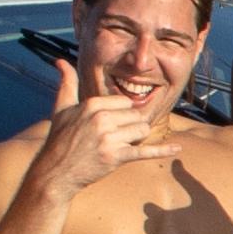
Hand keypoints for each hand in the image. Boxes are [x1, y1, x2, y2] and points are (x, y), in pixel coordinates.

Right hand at [34, 57, 178, 194]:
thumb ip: (66, 83)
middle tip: (110, 139)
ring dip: (134, 139)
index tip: (108, 124)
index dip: (120, 114)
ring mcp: (110, 138)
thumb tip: (60, 61)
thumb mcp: (61, 108)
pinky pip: (146, 151)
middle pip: (136, 116)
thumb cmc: (59, 139)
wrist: (55, 172)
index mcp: (93, 104)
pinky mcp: (117, 157)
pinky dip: (163, 150)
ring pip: (142, 131)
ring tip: (116, 146)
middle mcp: (102, 119)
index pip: (125, 102)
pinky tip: (177, 148)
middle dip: (129, 127)